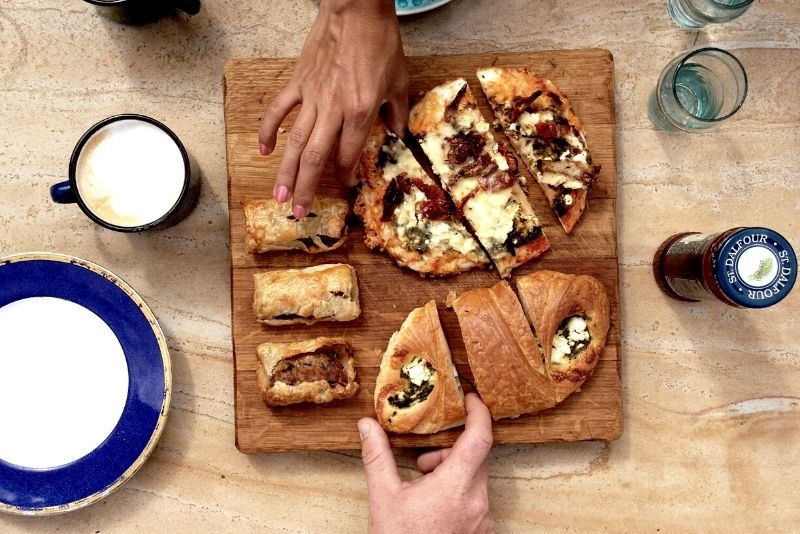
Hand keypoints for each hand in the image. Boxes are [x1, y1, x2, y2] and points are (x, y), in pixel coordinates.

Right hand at [259, 0, 408, 218]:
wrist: (357, 10)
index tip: (343, 187)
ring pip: (294, 142)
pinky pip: (279, 110)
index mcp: (361, 112)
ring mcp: (312, 97)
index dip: (345, 175)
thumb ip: (398, 112)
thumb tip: (399, 134)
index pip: (349, 154)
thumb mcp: (399, 81)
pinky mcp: (298, 82)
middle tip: (299, 212)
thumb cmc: (380, 42)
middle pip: (314, 158)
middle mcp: (333, 110)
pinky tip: (264, 150)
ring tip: (279, 197)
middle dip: (305, 188)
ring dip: (285, 172)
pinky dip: (269, 130)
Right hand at [358, 393, 495, 533]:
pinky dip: (460, 494)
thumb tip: (367, 425)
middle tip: (424, 463)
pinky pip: (477, 501)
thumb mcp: (383, 496)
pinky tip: (435, 507)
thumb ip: (377, 456)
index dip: (479, 413)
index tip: (469, 399)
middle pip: (476, 458)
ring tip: (425, 487)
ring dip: (454, 474)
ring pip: (476, 480)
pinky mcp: (482, 533)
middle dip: (451, 452)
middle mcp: (477, 502)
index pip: (480, 438)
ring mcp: (482, 520)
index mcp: (454, 487)